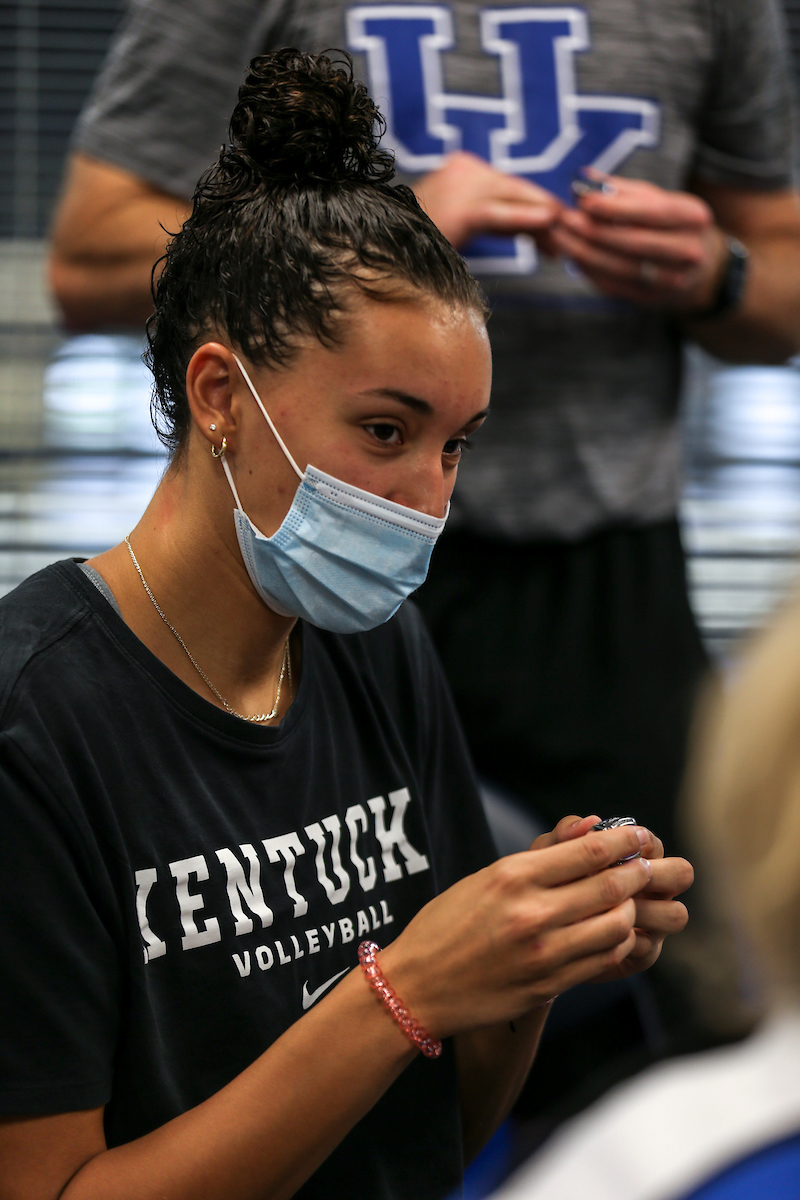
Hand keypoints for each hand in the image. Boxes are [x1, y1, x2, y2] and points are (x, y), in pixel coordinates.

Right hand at [380, 822, 651, 1037]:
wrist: (417, 987)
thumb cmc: (446, 924)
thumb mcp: (485, 877)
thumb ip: (539, 857)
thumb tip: (590, 828)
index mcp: (513, 877)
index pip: (589, 852)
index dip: (624, 840)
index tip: (639, 835)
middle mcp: (532, 913)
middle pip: (611, 887)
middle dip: (638, 873)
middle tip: (647, 866)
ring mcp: (544, 953)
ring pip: (616, 925)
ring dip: (631, 910)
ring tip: (628, 901)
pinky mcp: (549, 985)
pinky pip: (603, 960)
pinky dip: (618, 942)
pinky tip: (613, 933)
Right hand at [413, 151, 561, 249]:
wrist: (383, 251)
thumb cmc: (422, 246)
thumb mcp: (468, 227)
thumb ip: (504, 222)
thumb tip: (543, 229)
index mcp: (462, 170)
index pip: (509, 186)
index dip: (536, 204)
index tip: (560, 222)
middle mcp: (463, 170)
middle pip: (515, 189)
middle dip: (544, 211)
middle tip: (572, 230)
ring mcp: (459, 185)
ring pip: (512, 197)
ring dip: (542, 216)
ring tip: (566, 231)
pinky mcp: (458, 208)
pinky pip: (499, 212)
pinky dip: (526, 217)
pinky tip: (548, 222)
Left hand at [545, 815, 692, 981]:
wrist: (534, 935)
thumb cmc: (544, 886)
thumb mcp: (545, 858)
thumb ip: (563, 837)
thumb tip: (590, 821)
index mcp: (633, 858)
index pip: (653, 844)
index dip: (641, 844)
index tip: (616, 850)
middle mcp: (650, 888)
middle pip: (681, 874)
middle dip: (659, 874)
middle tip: (628, 878)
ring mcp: (651, 922)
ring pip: (675, 914)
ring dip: (648, 910)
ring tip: (611, 909)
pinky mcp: (641, 954)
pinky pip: (649, 947)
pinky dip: (627, 939)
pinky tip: (599, 935)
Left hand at [549, 169, 728, 311]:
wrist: (705, 270)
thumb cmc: (674, 226)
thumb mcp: (661, 201)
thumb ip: (623, 190)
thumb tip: (584, 177)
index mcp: (693, 217)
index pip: (651, 211)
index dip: (615, 207)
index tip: (583, 200)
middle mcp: (688, 250)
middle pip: (632, 242)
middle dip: (593, 231)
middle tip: (563, 220)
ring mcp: (672, 279)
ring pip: (620, 267)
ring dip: (584, 253)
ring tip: (560, 238)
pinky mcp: (653, 299)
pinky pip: (615, 285)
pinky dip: (590, 271)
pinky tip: (573, 257)